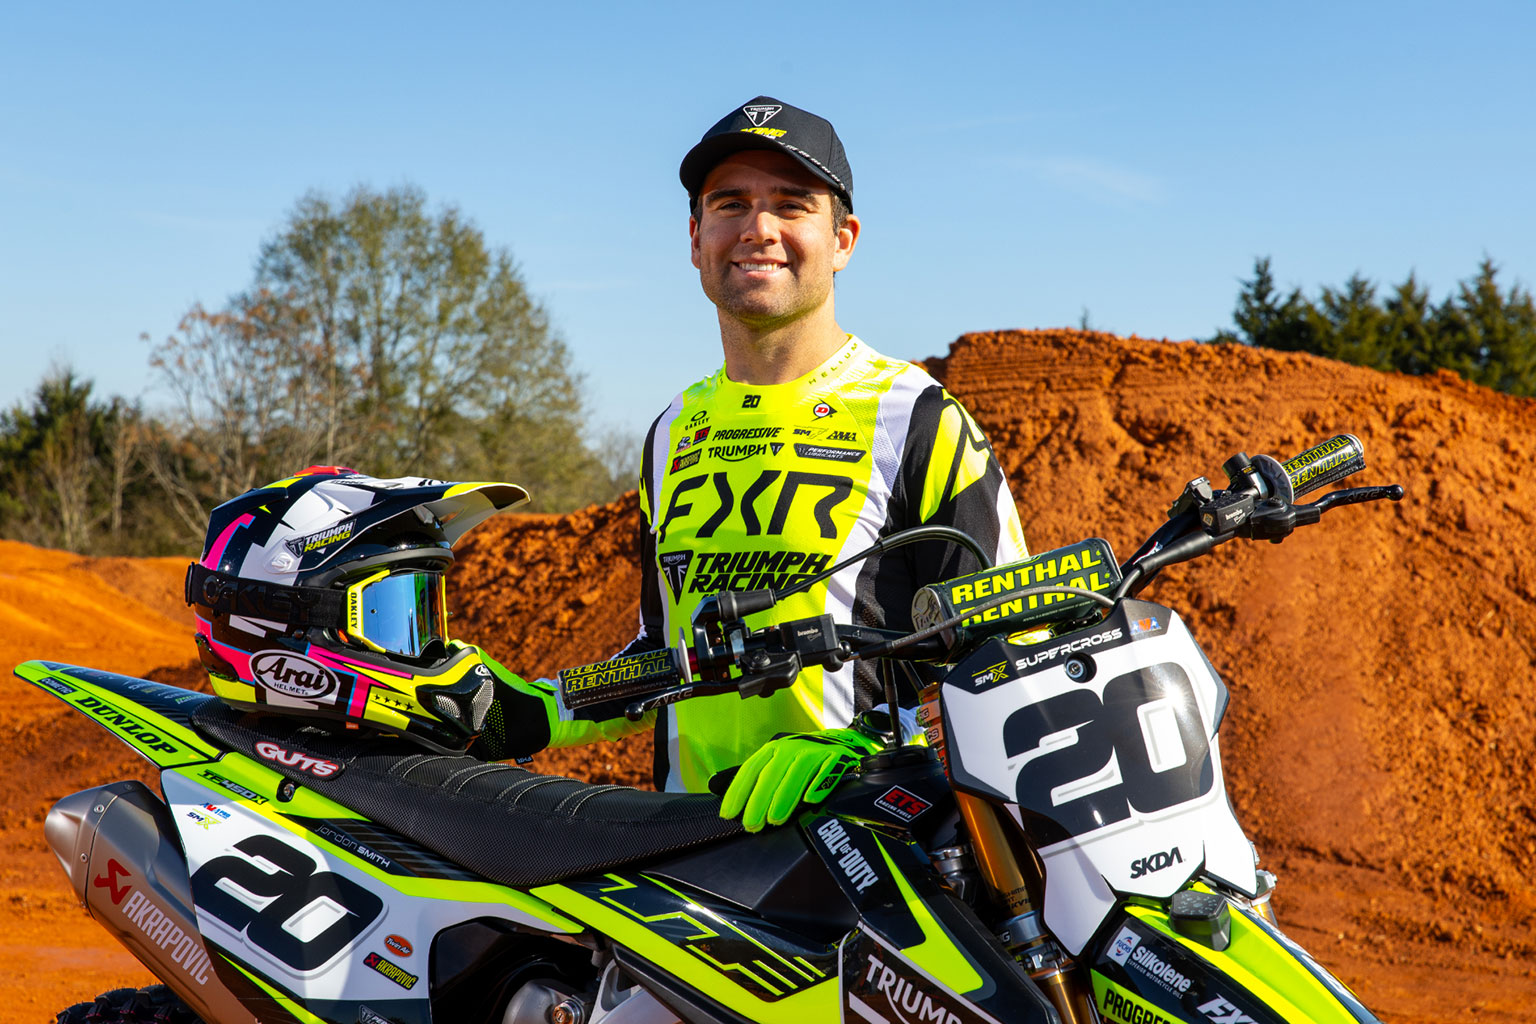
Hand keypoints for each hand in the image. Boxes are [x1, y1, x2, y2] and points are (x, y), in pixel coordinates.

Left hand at [720, 728, 880, 831]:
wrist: (844, 744)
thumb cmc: (803, 759)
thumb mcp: (774, 761)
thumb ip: (750, 775)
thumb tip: (715, 785)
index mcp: (773, 749)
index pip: (750, 769)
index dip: (738, 791)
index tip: (728, 814)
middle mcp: (791, 747)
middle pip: (771, 773)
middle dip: (759, 799)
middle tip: (751, 824)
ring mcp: (814, 751)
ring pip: (796, 773)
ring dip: (785, 797)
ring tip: (774, 820)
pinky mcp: (836, 758)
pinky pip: (826, 771)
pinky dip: (818, 784)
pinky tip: (810, 800)